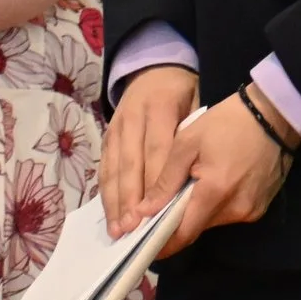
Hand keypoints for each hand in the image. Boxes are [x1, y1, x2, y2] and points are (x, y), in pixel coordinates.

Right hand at [102, 65, 197, 237]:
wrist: (155, 69)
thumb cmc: (183, 92)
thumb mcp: (195, 103)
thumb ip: (190, 138)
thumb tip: (190, 179)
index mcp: (159, 107)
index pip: (157, 150)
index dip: (155, 182)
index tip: (156, 211)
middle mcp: (132, 118)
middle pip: (131, 163)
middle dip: (130, 199)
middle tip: (132, 229)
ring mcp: (116, 127)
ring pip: (113, 169)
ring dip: (114, 202)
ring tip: (118, 230)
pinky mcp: (106, 136)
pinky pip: (105, 167)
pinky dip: (106, 193)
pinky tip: (110, 215)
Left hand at [146, 90, 292, 258]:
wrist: (274, 113)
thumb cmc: (227, 122)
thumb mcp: (188, 142)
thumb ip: (165, 180)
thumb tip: (143, 212)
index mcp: (214, 193)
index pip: (182, 235)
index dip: (161, 244)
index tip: (142, 243)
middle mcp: (235, 210)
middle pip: (197, 227)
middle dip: (178, 221)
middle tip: (165, 204)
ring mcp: (251, 211)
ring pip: (213, 221)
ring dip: (199, 210)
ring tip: (194, 185)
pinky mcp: (262, 207)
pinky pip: (230, 213)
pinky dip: (217, 204)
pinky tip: (218, 182)